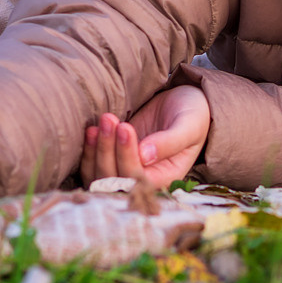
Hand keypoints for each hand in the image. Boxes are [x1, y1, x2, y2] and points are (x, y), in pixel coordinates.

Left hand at [80, 85, 210, 191]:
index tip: (125, 126)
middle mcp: (144, 179)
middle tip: (109, 119)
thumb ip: (170, 141)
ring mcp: (126, 169)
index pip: (138, 179)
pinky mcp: (114, 157)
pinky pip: (93, 164)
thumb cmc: (193, 114)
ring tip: (102, 121)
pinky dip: (88, 150)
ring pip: (99, 174)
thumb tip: (145, 155)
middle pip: (114, 179)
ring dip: (96, 150)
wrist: (185, 102)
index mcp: (166, 178)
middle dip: (107, 150)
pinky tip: (91, 129)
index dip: (126, 157)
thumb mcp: (189, 125)